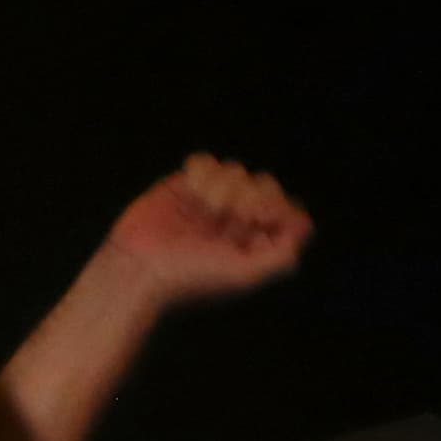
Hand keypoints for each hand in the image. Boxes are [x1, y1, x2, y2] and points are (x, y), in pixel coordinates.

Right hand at [100, 153, 314, 310]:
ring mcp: (210, 201)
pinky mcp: (183, 186)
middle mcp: (236, 221)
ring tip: (205, 211)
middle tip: (233, 216)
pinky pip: (206, 162)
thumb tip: (301, 226)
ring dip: (223, 188)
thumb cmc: (191, 278)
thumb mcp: (245, 275)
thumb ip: (282, 256)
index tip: (261, 221)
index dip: (280, 208)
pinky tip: (191, 193)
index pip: (288, 211)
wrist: (139, 269)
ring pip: (236, 171)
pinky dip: (202, 174)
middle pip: (266, 185)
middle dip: (252, 196)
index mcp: (255, 244)